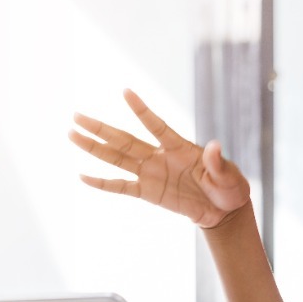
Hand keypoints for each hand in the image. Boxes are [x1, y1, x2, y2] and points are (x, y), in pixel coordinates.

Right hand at [70, 89, 250, 228]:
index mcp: (179, 147)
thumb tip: (214, 146)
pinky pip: (121, 186)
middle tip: (76, 115)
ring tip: (72, 134)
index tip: (125, 91)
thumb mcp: (229, 176)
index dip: (141, 110)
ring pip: (116, 158)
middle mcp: (159, 156)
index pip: (155, 125)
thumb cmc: (230, 187)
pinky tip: (83, 177)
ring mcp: (151, 173)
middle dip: (100, 128)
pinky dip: (102, 183)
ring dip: (94, 147)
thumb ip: (217, 163)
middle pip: (124, 139)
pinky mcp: (147, 192)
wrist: (223, 210)